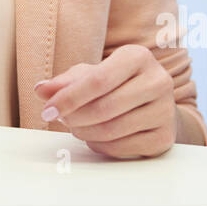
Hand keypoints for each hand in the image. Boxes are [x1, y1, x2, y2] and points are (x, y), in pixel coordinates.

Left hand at [34, 45, 176, 158]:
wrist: (154, 105)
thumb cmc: (117, 85)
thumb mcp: (90, 75)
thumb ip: (64, 82)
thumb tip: (41, 90)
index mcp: (138, 57)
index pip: (97, 80)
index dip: (68, 98)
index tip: (47, 110)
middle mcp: (158, 81)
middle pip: (104, 108)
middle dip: (74, 117)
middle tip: (61, 119)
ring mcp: (165, 111)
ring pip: (112, 130)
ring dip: (84, 133)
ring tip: (76, 126)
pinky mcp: (165, 138)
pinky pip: (122, 148)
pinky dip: (100, 146)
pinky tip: (95, 137)